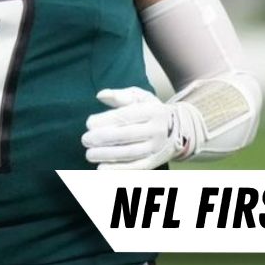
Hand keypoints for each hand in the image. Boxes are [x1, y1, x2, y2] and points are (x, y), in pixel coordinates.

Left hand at [81, 87, 198, 169]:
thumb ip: (119, 96)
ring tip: (89, 154)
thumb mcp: (140, 97)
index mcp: (152, 110)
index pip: (125, 116)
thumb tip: (100, 95)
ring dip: (107, 155)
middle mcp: (157, 129)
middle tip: (85, 140)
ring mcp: (157, 148)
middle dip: (102, 138)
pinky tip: (101, 168)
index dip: (105, 120)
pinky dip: (118, 169)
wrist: (180, 128)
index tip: (89, 124)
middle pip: (126, 135)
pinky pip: (136, 168)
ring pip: (129, 153)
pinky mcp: (155, 161)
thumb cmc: (151, 110)